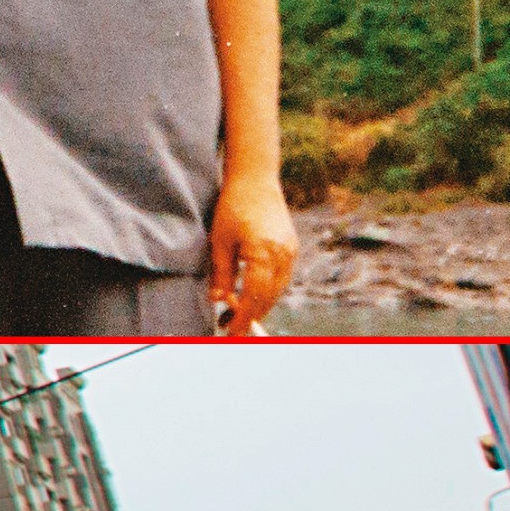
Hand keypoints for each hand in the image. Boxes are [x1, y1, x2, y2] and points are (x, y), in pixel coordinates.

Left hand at [207, 166, 297, 334]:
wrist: (255, 180)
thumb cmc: (233, 206)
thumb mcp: (220, 240)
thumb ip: (221, 272)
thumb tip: (217, 300)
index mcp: (263, 253)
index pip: (254, 296)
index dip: (243, 316)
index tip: (231, 331)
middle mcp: (282, 255)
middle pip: (269, 297)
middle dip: (250, 315)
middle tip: (230, 327)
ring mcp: (291, 252)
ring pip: (277, 290)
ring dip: (259, 305)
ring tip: (236, 314)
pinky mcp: (292, 248)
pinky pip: (282, 278)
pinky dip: (268, 290)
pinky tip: (251, 296)